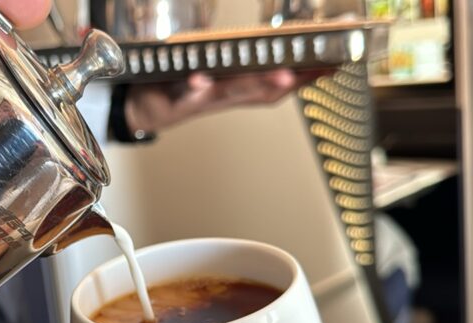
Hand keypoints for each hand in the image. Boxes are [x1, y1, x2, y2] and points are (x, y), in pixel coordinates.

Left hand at [124, 69, 324, 134]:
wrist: (146, 109)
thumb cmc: (184, 87)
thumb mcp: (220, 75)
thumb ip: (248, 63)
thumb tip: (277, 50)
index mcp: (240, 88)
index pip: (282, 81)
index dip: (311, 74)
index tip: (340, 62)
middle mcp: (226, 96)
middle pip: (263, 89)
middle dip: (294, 79)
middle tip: (322, 69)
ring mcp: (202, 98)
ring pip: (232, 92)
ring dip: (255, 85)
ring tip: (279, 76)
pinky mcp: (176, 97)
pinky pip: (186, 92)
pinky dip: (195, 87)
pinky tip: (202, 79)